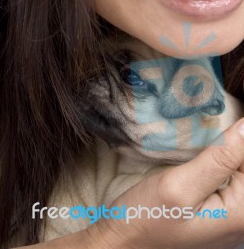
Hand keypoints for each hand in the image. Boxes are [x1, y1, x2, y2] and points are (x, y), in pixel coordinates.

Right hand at [13, 118, 243, 248]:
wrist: (122, 241)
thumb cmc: (145, 217)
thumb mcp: (180, 185)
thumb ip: (219, 158)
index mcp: (241, 213)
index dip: (240, 136)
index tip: (227, 117)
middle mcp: (240, 219)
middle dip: (233, 144)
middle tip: (210, 131)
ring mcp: (229, 217)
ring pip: (237, 170)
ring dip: (226, 150)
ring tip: (208, 136)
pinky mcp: (217, 211)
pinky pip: (228, 179)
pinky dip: (220, 159)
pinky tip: (207, 150)